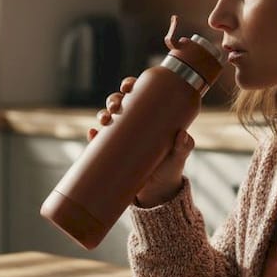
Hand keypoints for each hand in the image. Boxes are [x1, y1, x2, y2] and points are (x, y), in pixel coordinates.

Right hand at [87, 76, 193, 207]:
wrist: (158, 191)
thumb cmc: (171, 167)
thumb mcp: (179, 155)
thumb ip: (184, 146)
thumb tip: (182, 134)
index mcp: (150, 115)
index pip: (139, 94)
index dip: (130, 85)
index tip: (127, 86)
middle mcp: (133, 123)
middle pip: (119, 103)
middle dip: (113, 100)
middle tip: (116, 106)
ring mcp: (121, 137)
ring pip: (107, 118)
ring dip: (102, 115)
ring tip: (105, 120)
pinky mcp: (111, 152)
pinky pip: (99, 141)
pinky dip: (94, 136)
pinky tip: (92, 134)